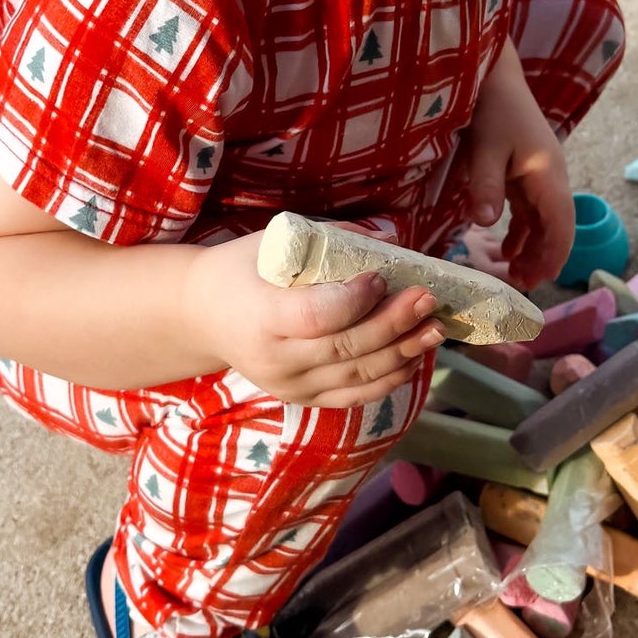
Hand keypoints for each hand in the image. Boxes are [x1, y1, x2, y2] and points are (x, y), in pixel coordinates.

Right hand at [184, 229, 445, 409]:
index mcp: (261, 316)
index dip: (355, 301)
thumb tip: (388, 238)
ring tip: (435, 328)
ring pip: (357, 376)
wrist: (202, 316)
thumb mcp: (271, 244)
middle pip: (346, 348)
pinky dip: (389, 378)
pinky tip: (415, 356)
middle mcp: (275, 359)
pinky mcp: (303, 399)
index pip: (317, 317)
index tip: (382, 277)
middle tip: (428, 298)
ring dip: (403, 352)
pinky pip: (354, 395)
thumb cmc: (241, 270)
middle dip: (395, 323)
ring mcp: (290, 385)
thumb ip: (329, 241)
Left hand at [460, 45, 574, 293]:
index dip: (552, 256)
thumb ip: (485, 185)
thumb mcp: (485, 147)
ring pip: (545, 221)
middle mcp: (551, 177)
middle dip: (543, 258)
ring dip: (533, 247)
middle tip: (520, 285)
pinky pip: (532, 210)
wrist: (494, 73)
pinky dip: (522, 231)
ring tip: (512, 274)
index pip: (561, 226)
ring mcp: (540, 174)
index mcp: (548, 174)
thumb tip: (486, 225)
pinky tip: (506, 247)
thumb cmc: (492, 106)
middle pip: (557, 228)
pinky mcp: (526, 171)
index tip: (538, 281)